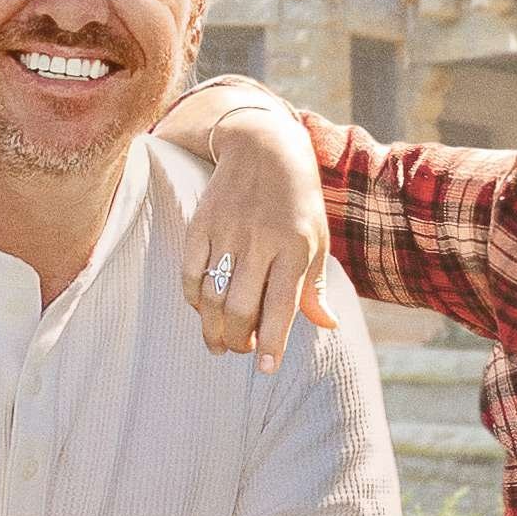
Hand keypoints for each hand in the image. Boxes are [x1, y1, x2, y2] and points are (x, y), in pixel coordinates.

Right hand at [161, 77, 342, 370]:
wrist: (263, 147)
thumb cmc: (297, 200)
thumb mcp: (316, 238)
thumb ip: (315, 285)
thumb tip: (327, 326)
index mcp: (294, 247)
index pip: (280, 307)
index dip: (272, 343)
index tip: (265, 368)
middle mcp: (260, 241)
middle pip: (239, 308)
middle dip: (238, 340)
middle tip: (242, 350)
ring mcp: (227, 233)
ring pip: (211, 296)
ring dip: (212, 328)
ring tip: (219, 342)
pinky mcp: (200, 225)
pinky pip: (190, 274)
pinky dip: (194, 300)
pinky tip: (202, 311)